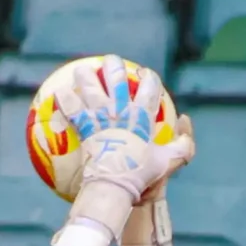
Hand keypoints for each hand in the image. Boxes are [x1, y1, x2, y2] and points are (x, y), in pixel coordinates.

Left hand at [57, 56, 194, 210]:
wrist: (116, 183)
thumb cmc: (142, 173)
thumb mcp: (169, 161)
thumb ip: (183, 146)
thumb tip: (185, 123)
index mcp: (142, 115)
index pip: (150, 87)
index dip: (149, 78)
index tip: (145, 75)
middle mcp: (120, 110)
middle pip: (117, 79)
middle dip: (114, 66)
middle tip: (111, 62)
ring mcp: (101, 117)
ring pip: (91, 87)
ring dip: (86, 76)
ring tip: (81, 69)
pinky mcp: (84, 127)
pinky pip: (72, 110)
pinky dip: (65, 101)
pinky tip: (59, 93)